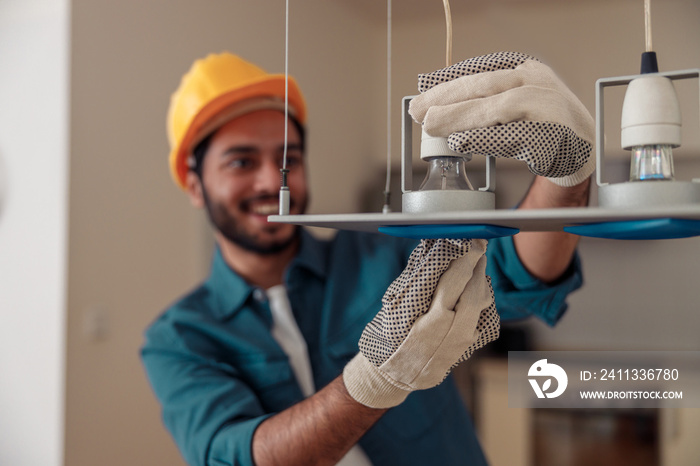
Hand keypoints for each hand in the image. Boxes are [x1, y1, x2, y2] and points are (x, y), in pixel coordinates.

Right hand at [343, 238, 498, 408]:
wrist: (394, 376)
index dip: (465, 259)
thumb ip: (416, 281)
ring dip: (480, 282)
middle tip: (477, 249)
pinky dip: (480, 300)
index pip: (455, 282)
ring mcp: (462, 344)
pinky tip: (472, 292)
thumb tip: (432, 251)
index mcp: (430, 322)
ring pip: (482, 305)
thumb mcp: (394, 309)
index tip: (471, 243)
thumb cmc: (388, 338)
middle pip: (474, 293)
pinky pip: (483, 318)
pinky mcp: (468, 349)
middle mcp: (451, 334)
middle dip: (477, 267)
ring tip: (474, 267)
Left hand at [408, 51, 594, 186]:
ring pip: (498, 108)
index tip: (422, 90)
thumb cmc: (540, 124)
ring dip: (460, 116)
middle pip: (486, 86)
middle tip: (417, 109)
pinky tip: (460, 142)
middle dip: (447, 97)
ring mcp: (548, 109)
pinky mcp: (552, 137)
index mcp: (526, 70)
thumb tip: (432, 103)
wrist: (583, 150)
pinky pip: (513, 137)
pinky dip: (484, 139)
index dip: (449, 80)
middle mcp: (538, 84)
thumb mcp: (512, 104)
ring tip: (431, 124)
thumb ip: (480, 101)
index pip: (482, 70)